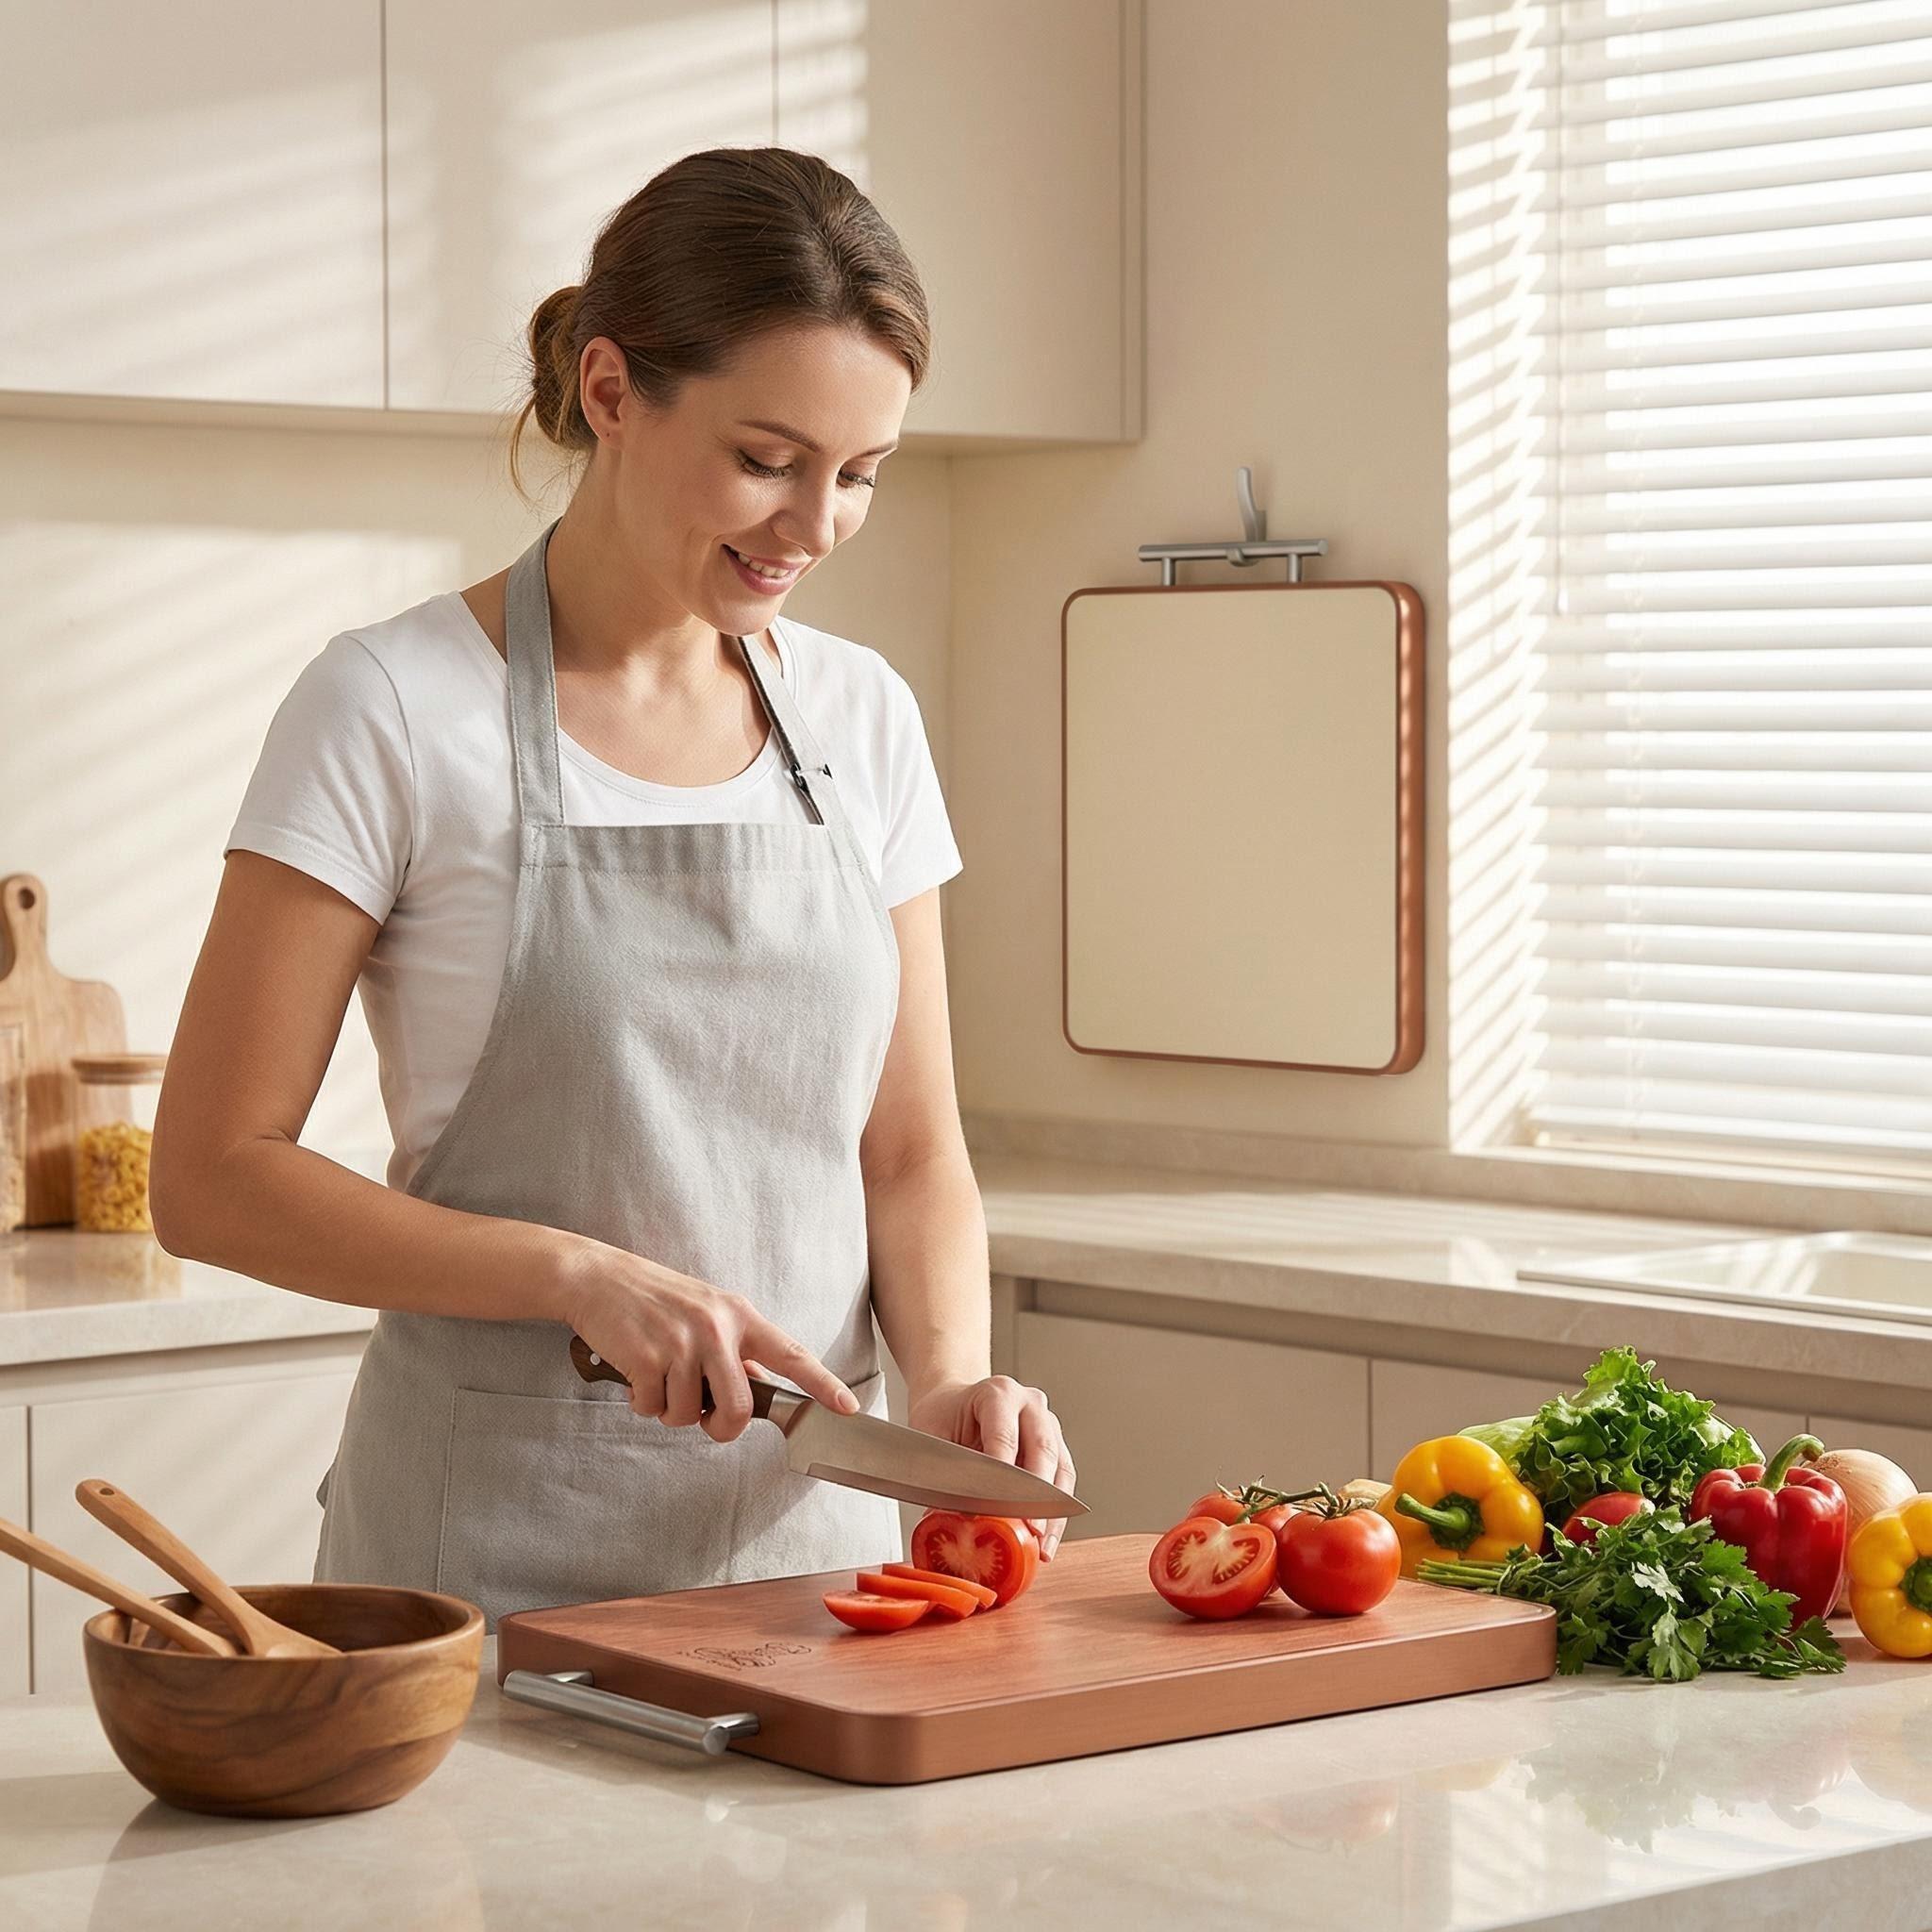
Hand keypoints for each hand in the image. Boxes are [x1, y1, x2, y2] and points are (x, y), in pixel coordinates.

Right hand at [561, 1245, 858, 1443]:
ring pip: (689, 1415)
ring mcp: (681, 1343)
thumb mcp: (706, 1310)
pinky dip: (641, 1403)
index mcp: (738, 1315)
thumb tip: (756, 1382)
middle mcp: (716, 1328)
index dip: (823, 1385)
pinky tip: (636, 1374)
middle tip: (705, 1419)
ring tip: (658, 1377)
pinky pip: (652, 1409)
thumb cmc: (654, 1298)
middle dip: (721, 1428)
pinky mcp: (646, 1358)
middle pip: (739, 1409)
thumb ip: (734, 1345)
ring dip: (670, 1410)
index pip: (791, 1354)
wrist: (598, 1278)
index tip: (848, 1408)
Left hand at [906, 1375, 1075, 1558]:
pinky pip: (1063, 1480)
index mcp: (998, 1393)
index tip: (994, 1507)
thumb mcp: (931, 1436)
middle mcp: (1030, 1404)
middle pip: (1042, 1450)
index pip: (1004, 1436)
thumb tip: (949, 1519)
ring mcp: (1047, 1423)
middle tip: (1028, 1528)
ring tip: (1041, 1544)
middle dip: (1034, 1496)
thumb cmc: (943, 1416)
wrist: (955, 1402)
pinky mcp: (1056, 1446)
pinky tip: (1047, 1538)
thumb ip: (942, 1473)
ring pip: (1060, 1468)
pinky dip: (1056, 1513)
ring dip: (1052, 1512)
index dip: (1000, 1475)